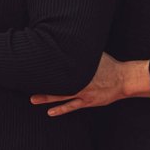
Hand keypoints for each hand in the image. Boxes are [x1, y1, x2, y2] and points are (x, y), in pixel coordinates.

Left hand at [32, 53, 149, 115]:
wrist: (123, 79)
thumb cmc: (109, 65)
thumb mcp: (95, 54)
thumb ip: (82, 50)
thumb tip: (71, 37)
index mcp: (79, 67)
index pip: (59, 66)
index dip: (46, 67)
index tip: (33, 67)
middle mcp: (79, 80)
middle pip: (56, 81)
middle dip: (41, 82)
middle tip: (25, 83)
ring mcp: (83, 92)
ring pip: (61, 95)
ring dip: (46, 97)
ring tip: (33, 99)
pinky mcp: (87, 101)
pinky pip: (71, 106)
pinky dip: (60, 110)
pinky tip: (50, 112)